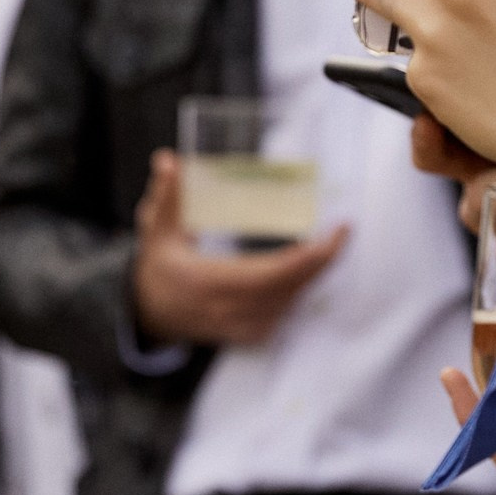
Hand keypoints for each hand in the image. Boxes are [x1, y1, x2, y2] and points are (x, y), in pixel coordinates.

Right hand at [130, 151, 348, 346]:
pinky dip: (300, 290)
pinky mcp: (251, 333)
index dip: (307, 258)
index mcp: (207, 282)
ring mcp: (241, 326)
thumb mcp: (157, 231)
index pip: (270, 274)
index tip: (333, 235)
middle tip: (341, 233)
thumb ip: (167, 197)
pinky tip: (309, 268)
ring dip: (313, 274)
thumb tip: (167, 161)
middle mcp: (228, 309)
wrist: (154, 314)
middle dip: (320, 261)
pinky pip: (286, 312)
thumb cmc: (159, 268)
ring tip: (330, 244)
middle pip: (290, 288)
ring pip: (291, 302)